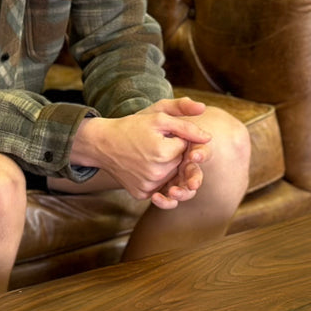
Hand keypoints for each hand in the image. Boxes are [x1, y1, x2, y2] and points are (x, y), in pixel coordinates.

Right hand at [73, 98, 211, 205]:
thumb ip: (186, 124)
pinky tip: (145, 168)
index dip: (178, 140)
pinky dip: (157, 179)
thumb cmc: (131, 126)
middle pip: (181, 165)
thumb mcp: (158, 116)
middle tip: (154, 145)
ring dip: (167, 169)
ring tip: (151, 156)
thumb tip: (208, 137)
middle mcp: (157, 173)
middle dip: (174, 155)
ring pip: (172, 178)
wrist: (102, 143)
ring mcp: (149, 186)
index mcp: (164, 152)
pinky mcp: (141, 194)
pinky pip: (159, 188)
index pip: (187, 148)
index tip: (163, 135)